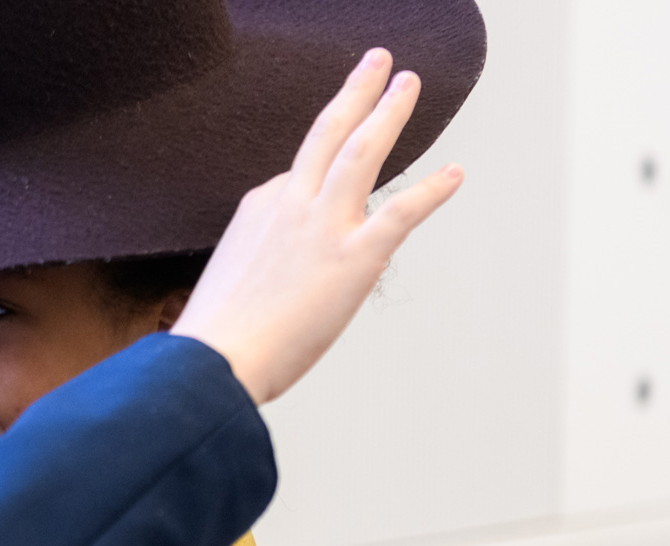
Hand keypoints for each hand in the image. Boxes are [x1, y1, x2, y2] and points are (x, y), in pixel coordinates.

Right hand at [170, 49, 463, 404]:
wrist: (215, 359)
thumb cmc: (218, 334)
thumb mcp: (229, 278)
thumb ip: (257, 259)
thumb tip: (275, 271)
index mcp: (260, 209)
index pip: (300, 174)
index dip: (322, 171)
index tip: (335, 168)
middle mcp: (291, 205)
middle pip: (328, 132)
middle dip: (356, 91)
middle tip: (378, 63)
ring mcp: (324, 227)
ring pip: (362, 151)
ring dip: (389, 113)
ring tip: (408, 83)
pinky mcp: (354, 257)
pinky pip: (401, 213)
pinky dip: (431, 190)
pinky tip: (455, 175)